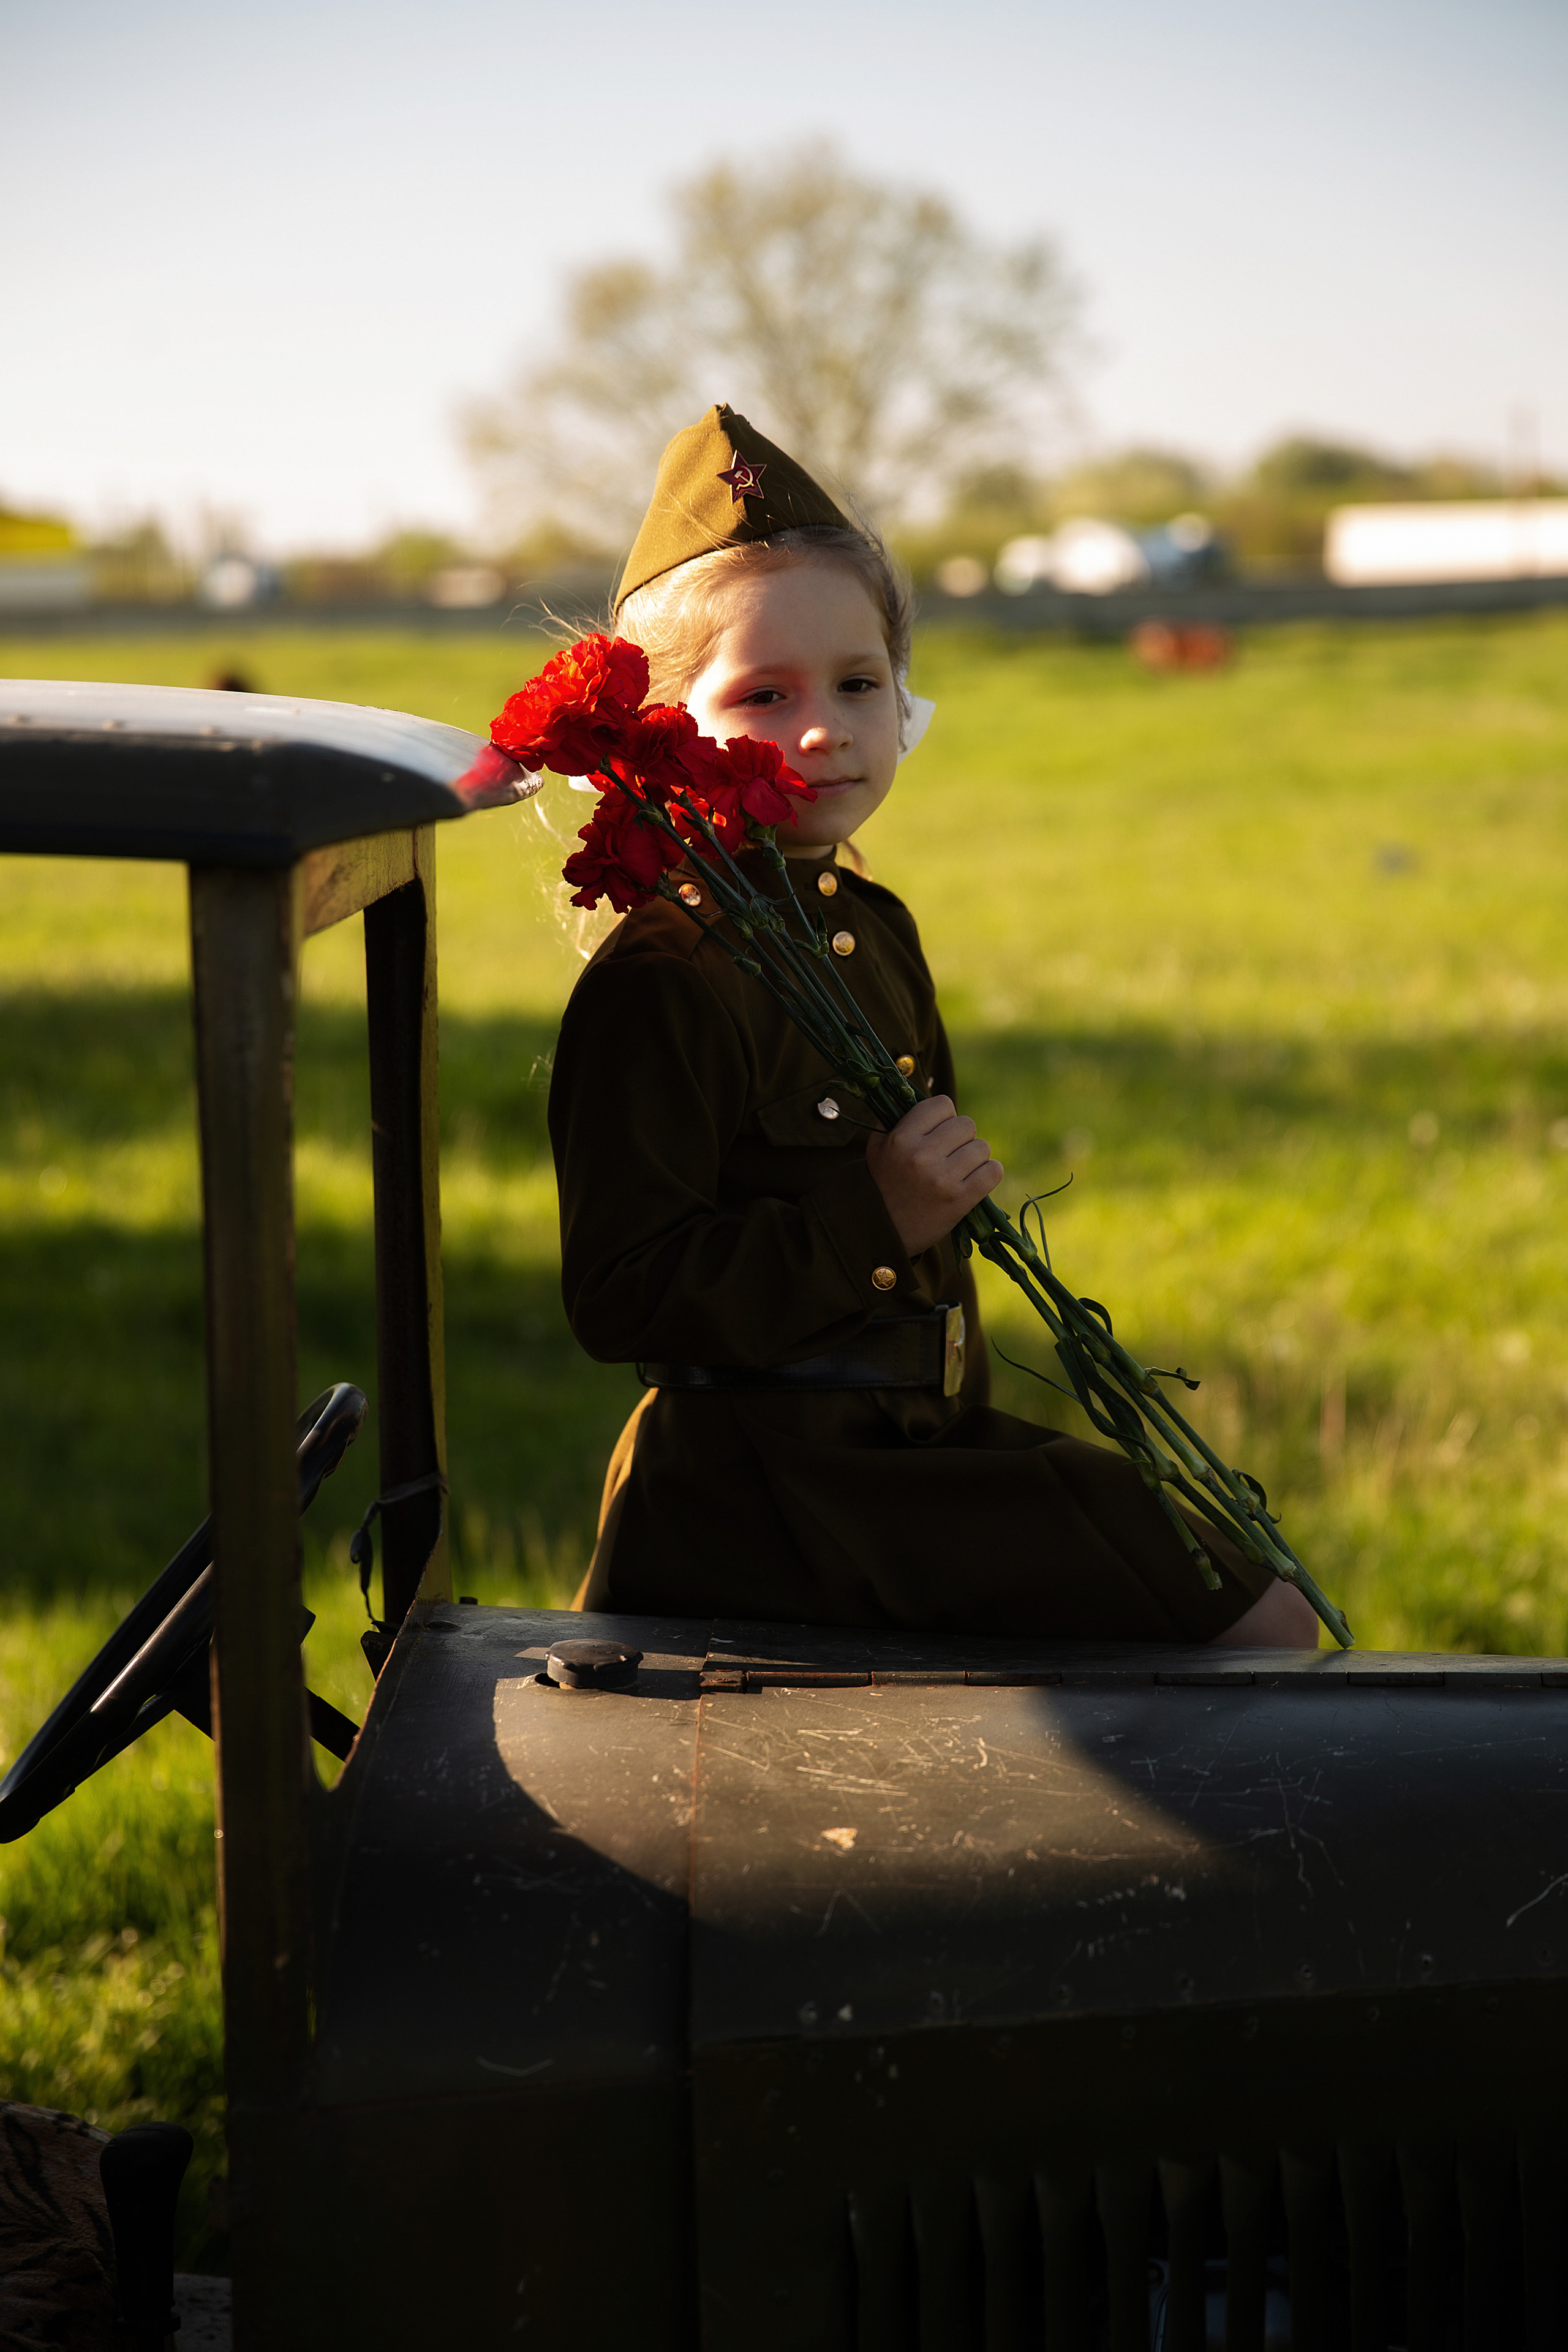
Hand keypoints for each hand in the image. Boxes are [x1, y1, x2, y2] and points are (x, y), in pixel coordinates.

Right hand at [864, 1093, 1002, 1257]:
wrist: (881, 1233)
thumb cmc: (882, 1184)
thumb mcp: (878, 1147)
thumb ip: (896, 1117)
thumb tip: (915, 1091)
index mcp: (901, 1138)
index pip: (942, 1104)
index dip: (944, 1116)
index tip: (938, 1131)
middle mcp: (922, 1155)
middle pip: (967, 1124)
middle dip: (961, 1138)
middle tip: (949, 1154)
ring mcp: (943, 1179)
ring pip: (982, 1148)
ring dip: (974, 1157)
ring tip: (959, 1170)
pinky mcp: (960, 1200)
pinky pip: (993, 1172)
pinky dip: (988, 1174)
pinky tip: (975, 1180)